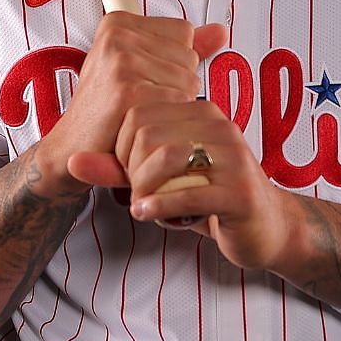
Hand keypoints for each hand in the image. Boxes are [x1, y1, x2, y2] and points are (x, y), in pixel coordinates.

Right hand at [34, 13, 226, 199]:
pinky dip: (167, 120)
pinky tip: (140, 124)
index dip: (173, 62)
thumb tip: (220, 31)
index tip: (143, 76)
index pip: (184, 32)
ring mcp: (122, 63)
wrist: (72, 146)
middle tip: (139, 98)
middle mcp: (118, 36)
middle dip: (174, 84)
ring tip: (139, 111)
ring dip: (172, 105)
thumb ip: (180, 47)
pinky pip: (179, 102)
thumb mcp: (141, 66)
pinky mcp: (129, 92)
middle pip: (189, 57)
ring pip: (189, 81)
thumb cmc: (105, 107)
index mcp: (120, 23)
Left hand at [111, 98, 296, 269]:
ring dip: (144, 190)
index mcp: (203, 113)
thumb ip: (121, 169)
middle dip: (131, 170)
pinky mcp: (240, 192)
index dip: (121, 148)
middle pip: (149, 136)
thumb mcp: (163, 179)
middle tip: (139, 193)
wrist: (268, 227)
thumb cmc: (211, 198)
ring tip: (146, 205)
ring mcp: (234, 158)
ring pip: (166, 161)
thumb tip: (71, 161)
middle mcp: (221, 128)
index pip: (140, 114)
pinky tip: (148, 214)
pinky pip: (187, 194)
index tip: (130, 174)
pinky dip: (159, 207)